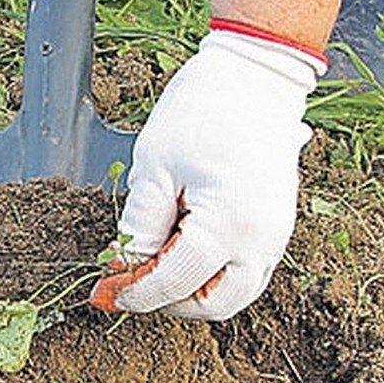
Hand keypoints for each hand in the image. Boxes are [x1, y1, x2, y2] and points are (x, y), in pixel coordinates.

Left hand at [90, 26, 324, 319]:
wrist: (256, 76)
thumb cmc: (203, 112)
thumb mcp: (155, 167)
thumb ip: (141, 225)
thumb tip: (125, 267)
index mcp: (228, 227)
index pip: (173, 284)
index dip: (134, 293)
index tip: (104, 293)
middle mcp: (261, 242)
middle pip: (212, 306)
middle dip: (168, 301)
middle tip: (132, 282)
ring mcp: (276, 237)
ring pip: (235, 295)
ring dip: (194, 292)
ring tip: (158, 264)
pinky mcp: (278, 227)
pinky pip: (247, 270)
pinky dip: (215, 274)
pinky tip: (184, 249)